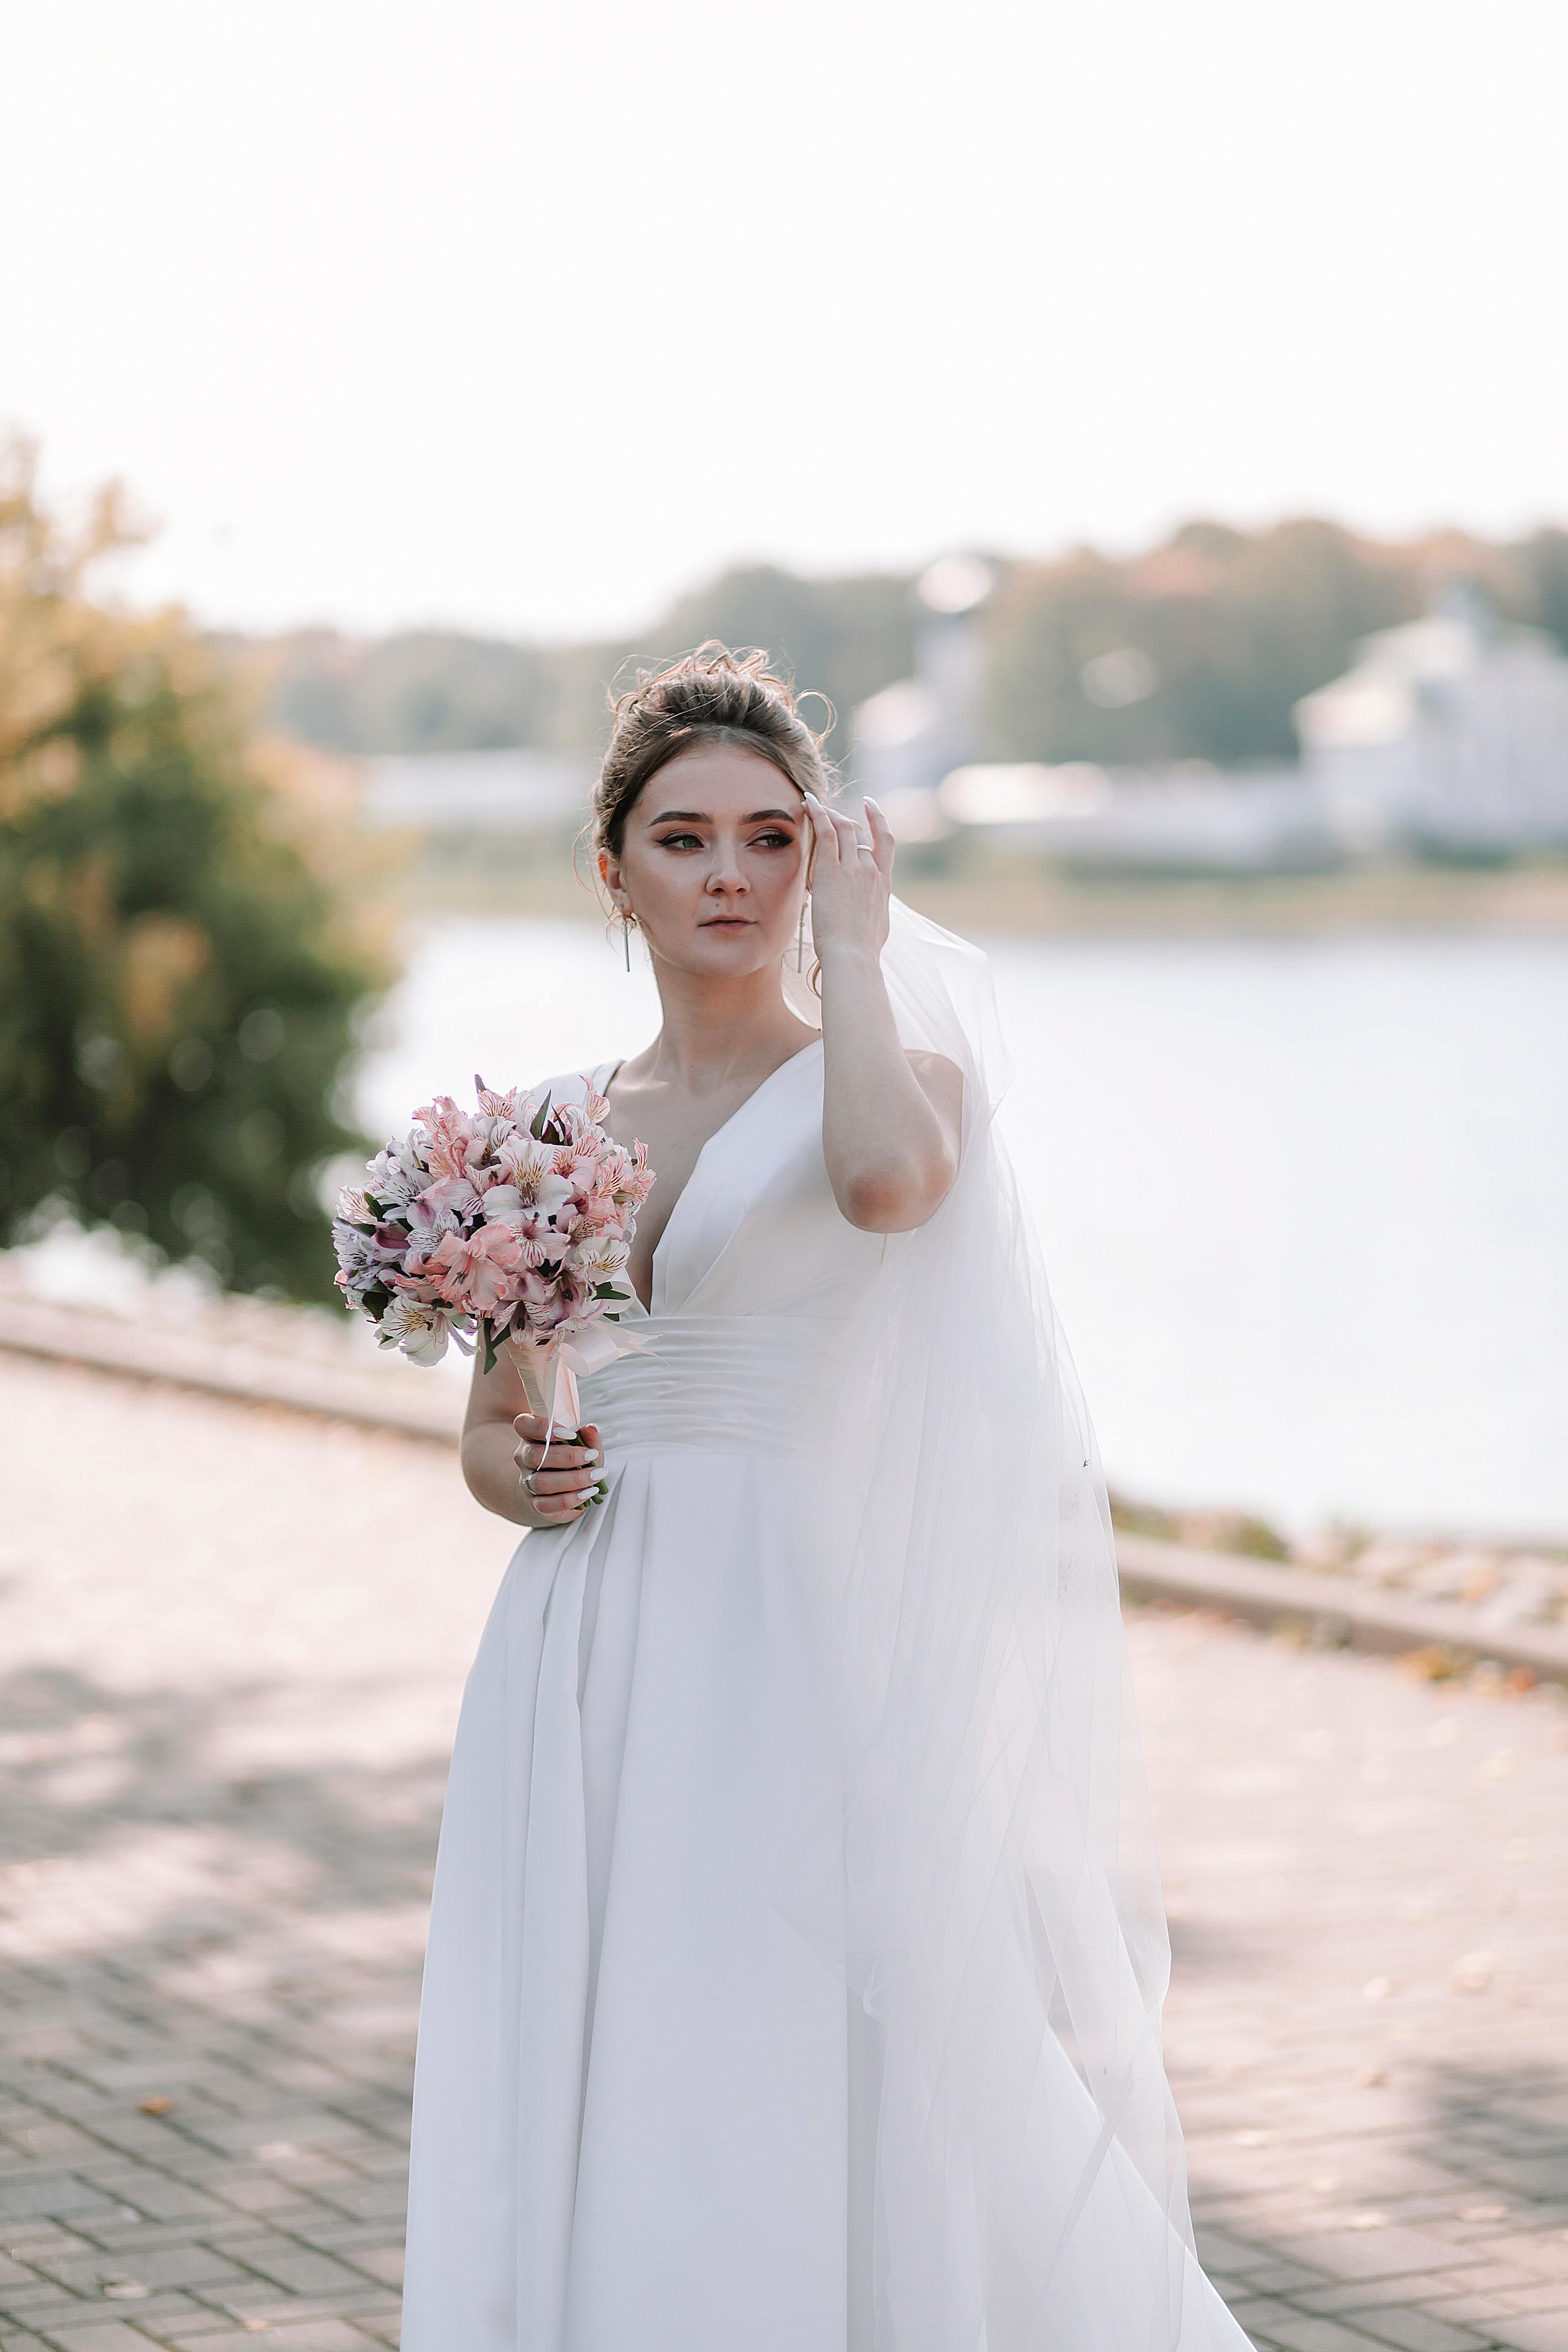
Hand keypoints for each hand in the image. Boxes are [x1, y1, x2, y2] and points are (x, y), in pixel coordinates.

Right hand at [512, 1415, 605, 1524]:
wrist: (569, 1489)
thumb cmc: (575, 1462)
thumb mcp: (586, 1447)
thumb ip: (590, 1438)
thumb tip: (591, 1429)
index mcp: (531, 1436)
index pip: (523, 1424)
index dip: (542, 1427)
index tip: (570, 1433)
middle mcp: (525, 1458)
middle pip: (534, 1455)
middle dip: (567, 1456)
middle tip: (591, 1456)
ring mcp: (527, 1482)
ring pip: (541, 1482)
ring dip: (573, 1479)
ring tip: (595, 1476)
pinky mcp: (535, 1504)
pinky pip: (546, 1505)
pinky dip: (570, 1499)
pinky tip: (587, 1492)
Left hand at [802, 792, 893, 962]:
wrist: (853, 956)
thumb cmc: (861, 951)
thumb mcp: (877, 927)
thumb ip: (874, 911)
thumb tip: (871, 914)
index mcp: (883, 884)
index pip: (885, 842)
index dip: (878, 820)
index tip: (870, 806)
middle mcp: (871, 871)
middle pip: (860, 832)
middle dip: (843, 818)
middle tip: (829, 812)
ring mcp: (853, 869)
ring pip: (843, 828)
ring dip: (828, 813)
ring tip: (814, 806)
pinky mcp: (832, 871)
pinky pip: (825, 832)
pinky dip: (818, 813)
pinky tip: (809, 801)